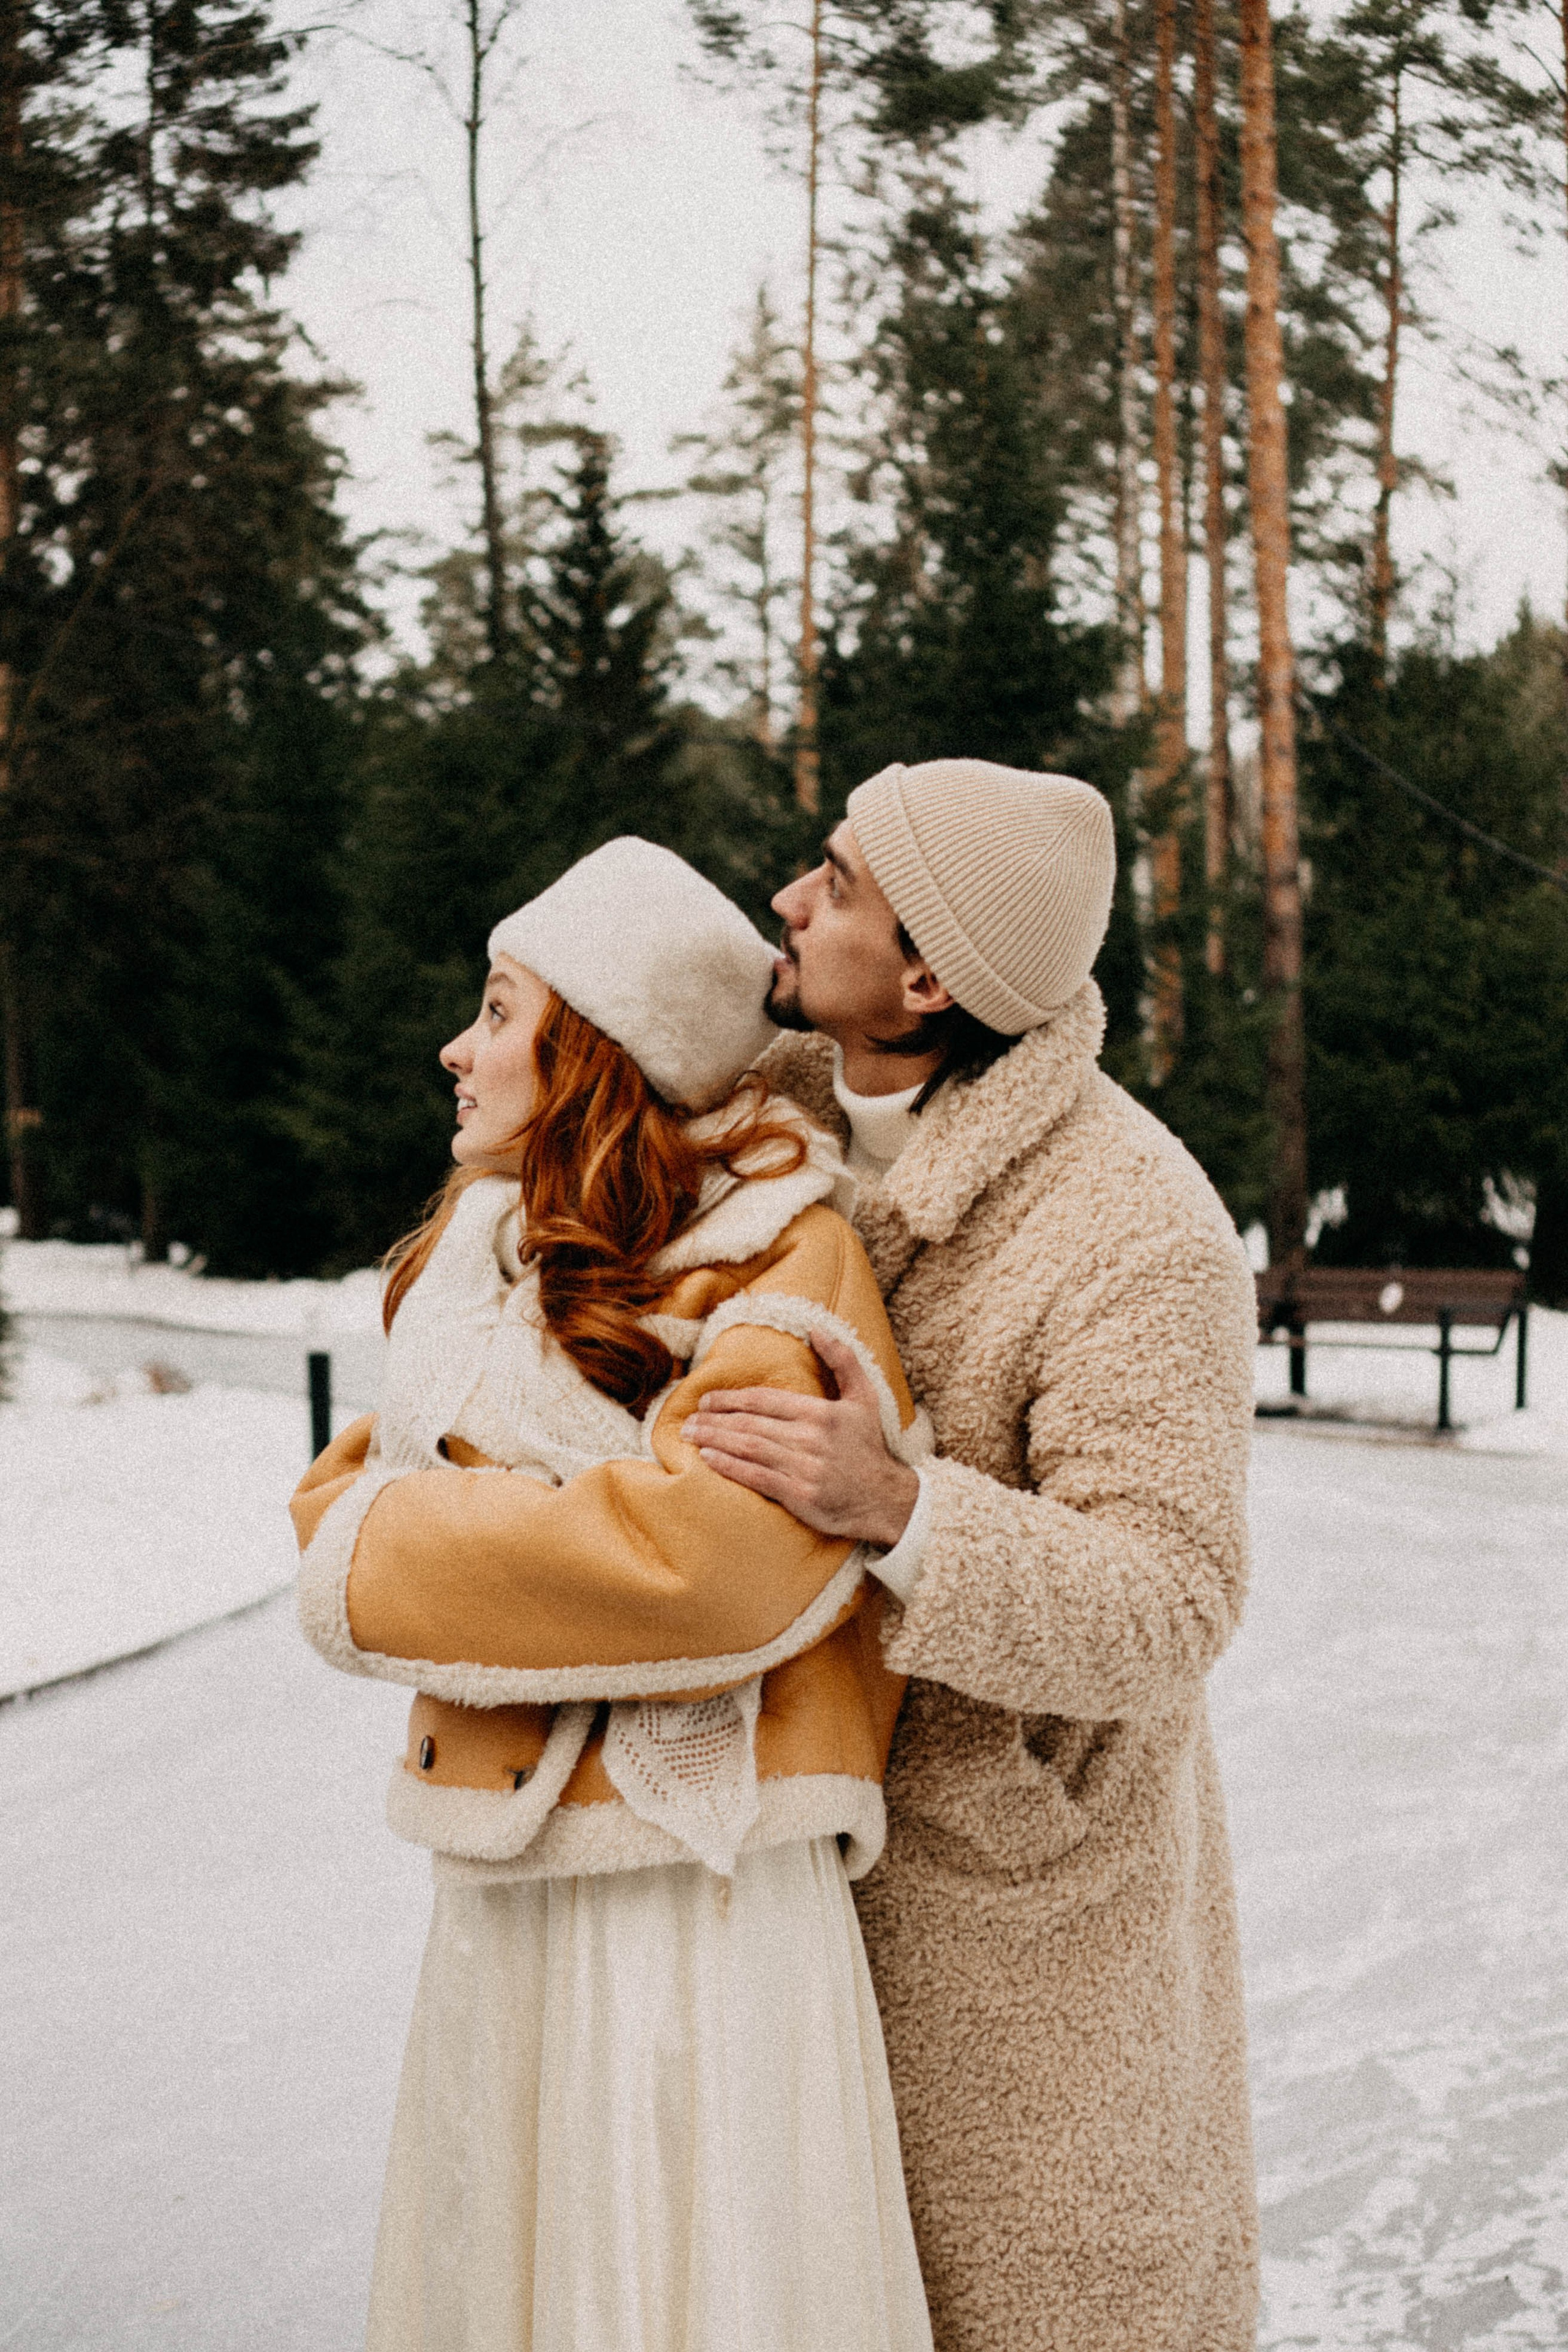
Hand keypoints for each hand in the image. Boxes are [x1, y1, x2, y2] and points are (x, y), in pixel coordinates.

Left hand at [682, 1329, 919, 1547]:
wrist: (887, 1499)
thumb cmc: (869, 1447)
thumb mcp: (864, 1398)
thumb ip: (842, 1360)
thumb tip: (816, 1329)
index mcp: (821, 1413)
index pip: (764, 1400)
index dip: (730, 1398)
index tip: (706, 1399)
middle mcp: (810, 1438)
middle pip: (749, 1423)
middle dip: (713, 1419)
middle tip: (688, 1420)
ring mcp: (805, 1467)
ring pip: (748, 1447)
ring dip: (714, 1440)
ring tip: (690, 1435)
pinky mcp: (800, 1495)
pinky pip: (757, 1477)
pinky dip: (729, 1466)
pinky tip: (709, 1459)